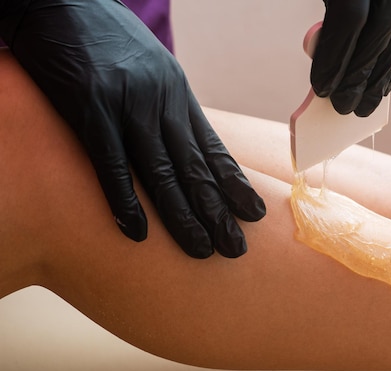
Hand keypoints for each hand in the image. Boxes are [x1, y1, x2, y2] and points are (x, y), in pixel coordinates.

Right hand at [0, 0, 265, 257]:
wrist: (60, 1)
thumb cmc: (106, 40)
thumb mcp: (151, 70)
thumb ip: (167, 108)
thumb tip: (183, 142)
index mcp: (177, 94)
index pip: (212, 148)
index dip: (234, 184)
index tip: (253, 214)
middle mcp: (160, 101)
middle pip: (194, 167)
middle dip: (217, 210)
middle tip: (236, 247)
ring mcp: (127, 103)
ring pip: (162, 170)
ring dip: (183, 215)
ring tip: (202, 250)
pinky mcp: (89, 105)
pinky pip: (111, 162)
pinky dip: (125, 200)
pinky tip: (138, 231)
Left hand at [311, 0, 390, 116]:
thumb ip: (330, 21)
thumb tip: (327, 66)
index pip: (352, 20)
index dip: (337, 58)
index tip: (322, 88)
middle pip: (380, 34)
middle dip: (360, 76)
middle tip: (343, 105)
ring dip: (381, 78)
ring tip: (364, 106)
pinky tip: (383, 86)